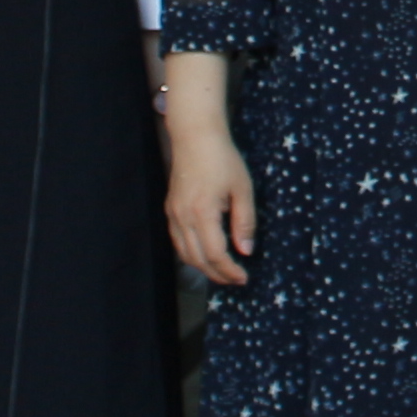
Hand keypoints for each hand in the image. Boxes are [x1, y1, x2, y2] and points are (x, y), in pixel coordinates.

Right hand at [164, 117, 257, 289]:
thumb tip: (246, 251)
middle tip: (236, 280)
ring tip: (222, 272)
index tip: (244, 277)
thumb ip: (244, 222)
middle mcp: (183, 217)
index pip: (216, 254)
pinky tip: (205, 255)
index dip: (230, 270)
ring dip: (203, 268)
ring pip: (185, 254)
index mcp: (203, 213)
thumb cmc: (223, 159)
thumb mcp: (242, 189)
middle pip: (198, 259)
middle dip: (217, 274)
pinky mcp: (171, 210)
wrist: (195, 136)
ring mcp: (174, 214)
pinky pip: (178, 241)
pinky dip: (191, 254)